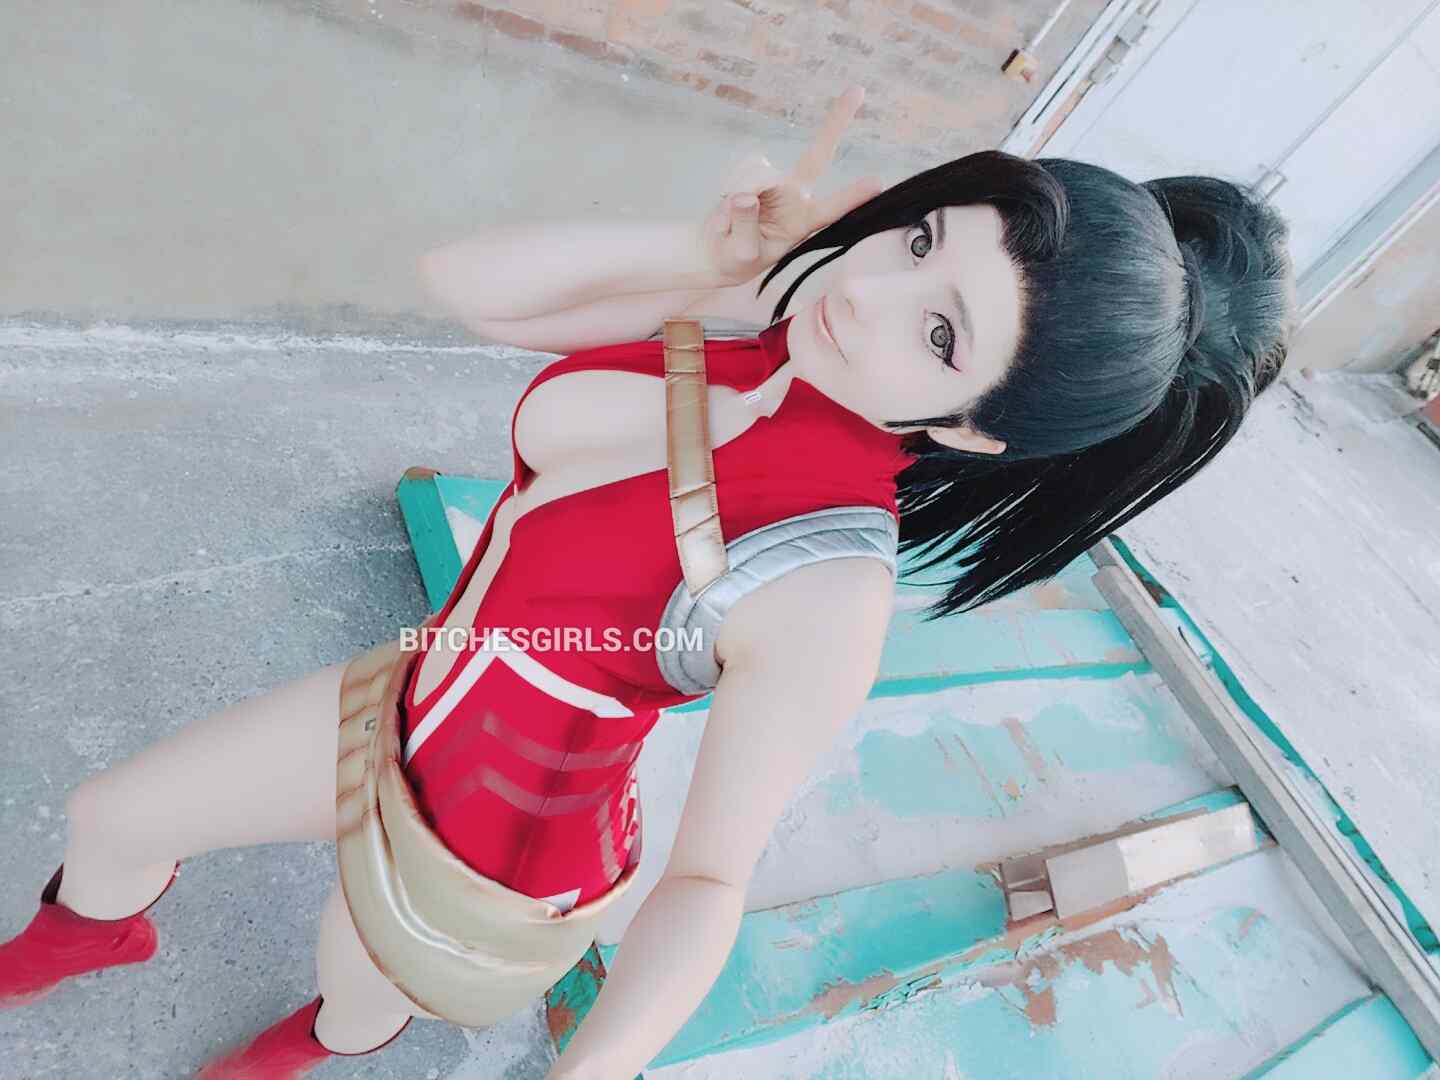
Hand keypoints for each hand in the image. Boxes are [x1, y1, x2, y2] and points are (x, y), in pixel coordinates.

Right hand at [698, 85, 884, 285]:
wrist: (717, 250)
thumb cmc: (736, 258)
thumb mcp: (740, 255)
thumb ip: (745, 227)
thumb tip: (745, 196)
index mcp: (802, 223)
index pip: (830, 210)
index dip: (851, 197)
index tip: (878, 182)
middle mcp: (795, 196)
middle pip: (816, 156)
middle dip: (836, 123)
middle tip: (857, 90)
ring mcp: (776, 181)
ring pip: (759, 172)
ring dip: (738, 194)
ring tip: (729, 223)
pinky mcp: (756, 171)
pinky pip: (742, 170)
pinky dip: (729, 187)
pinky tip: (727, 206)